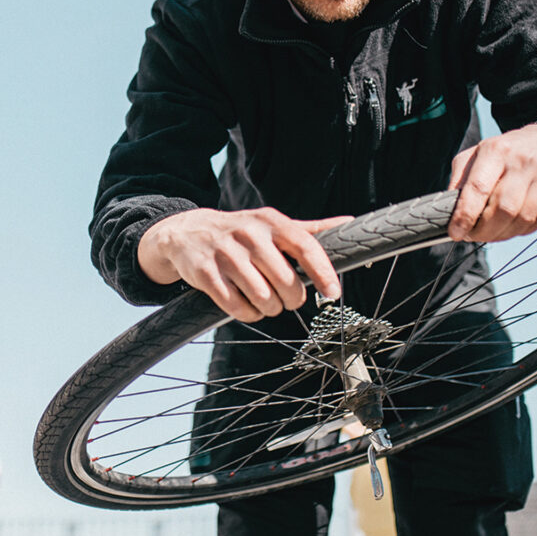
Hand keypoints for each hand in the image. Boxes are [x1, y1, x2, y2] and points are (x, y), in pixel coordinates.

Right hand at [137, 207, 351, 322]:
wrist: (187, 232)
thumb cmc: (241, 233)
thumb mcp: (272, 224)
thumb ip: (310, 229)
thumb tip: (349, 223)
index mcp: (270, 221)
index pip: (305, 246)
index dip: (323, 272)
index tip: (333, 293)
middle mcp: (249, 234)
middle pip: (286, 281)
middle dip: (292, 299)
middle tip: (288, 299)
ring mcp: (225, 254)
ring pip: (263, 298)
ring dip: (269, 308)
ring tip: (266, 302)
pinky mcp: (206, 274)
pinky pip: (237, 307)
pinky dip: (248, 314)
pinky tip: (248, 306)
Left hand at [448, 123, 536, 241]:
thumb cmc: (507, 152)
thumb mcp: (477, 154)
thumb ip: (460, 178)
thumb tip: (448, 209)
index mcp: (496, 149)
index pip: (478, 188)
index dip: (465, 215)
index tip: (455, 233)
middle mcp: (523, 160)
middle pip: (502, 209)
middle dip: (483, 230)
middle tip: (472, 236)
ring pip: (522, 219)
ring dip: (501, 234)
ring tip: (490, 233)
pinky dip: (521, 231)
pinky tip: (512, 227)